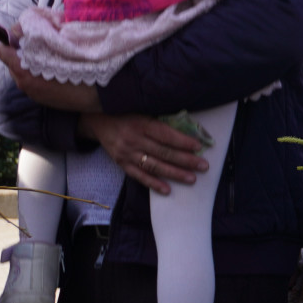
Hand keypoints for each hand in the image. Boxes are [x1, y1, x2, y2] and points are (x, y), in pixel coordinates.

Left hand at [0, 43, 101, 111]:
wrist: (103, 94)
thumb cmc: (84, 67)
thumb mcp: (62, 44)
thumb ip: (40, 34)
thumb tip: (25, 25)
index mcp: (25, 70)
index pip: (4, 51)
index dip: (13, 40)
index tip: (26, 34)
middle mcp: (25, 83)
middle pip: (12, 62)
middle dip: (22, 52)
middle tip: (41, 44)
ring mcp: (33, 93)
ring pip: (23, 72)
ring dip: (31, 63)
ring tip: (49, 57)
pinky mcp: (43, 99)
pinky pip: (33, 81)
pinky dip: (39, 74)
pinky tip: (56, 70)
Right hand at [78, 112, 205, 194]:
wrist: (99, 122)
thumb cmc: (128, 115)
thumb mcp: (143, 112)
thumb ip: (161, 122)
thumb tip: (188, 130)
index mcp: (141, 124)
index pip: (165, 135)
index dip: (182, 141)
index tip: (199, 147)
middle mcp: (134, 140)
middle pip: (163, 152)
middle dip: (186, 160)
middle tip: (203, 166)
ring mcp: (127, 154)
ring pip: (154, 166)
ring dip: (175, 173)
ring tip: (192, 178)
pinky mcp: (122, 164)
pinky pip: (139, 176)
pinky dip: (154, 184)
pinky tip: (167, 190)